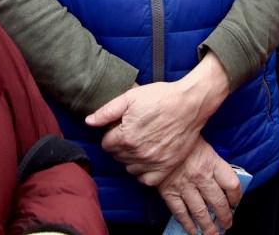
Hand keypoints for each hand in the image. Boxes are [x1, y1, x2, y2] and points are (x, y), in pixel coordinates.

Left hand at [85, 53, 228, 183]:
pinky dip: (144, 172)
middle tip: (133, 132)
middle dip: (120, 145)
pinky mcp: (167, 167)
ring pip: (130, 168)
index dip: (112, 134)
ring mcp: (153, 162)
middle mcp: (138, 153)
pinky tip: (147, 159)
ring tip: (141, 143)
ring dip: (131, 158)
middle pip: (117, 156)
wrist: (190, 104)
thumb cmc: (160, 97)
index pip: (106, 144)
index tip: (121, 126)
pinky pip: (147, 180)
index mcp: (125, 136)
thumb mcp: (130, 97)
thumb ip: (106, 112)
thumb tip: (88, 122)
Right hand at [158, 138, 241, 234]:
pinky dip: (187, 224)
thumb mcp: (200, 141)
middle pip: (219, 202)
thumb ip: (211, 157)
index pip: (232, 184)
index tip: (236, 202)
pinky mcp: (169, 191)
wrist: (154, 135)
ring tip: (213, 234)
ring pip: (201, 212)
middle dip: (225, 217)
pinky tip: (192, 230)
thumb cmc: (179, 137)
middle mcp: (200, 175)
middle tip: (227, 224)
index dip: (237, 196)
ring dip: (208, 226)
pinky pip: (180, 212)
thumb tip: (220, 174)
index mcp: (211, 161)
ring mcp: (184, 185)